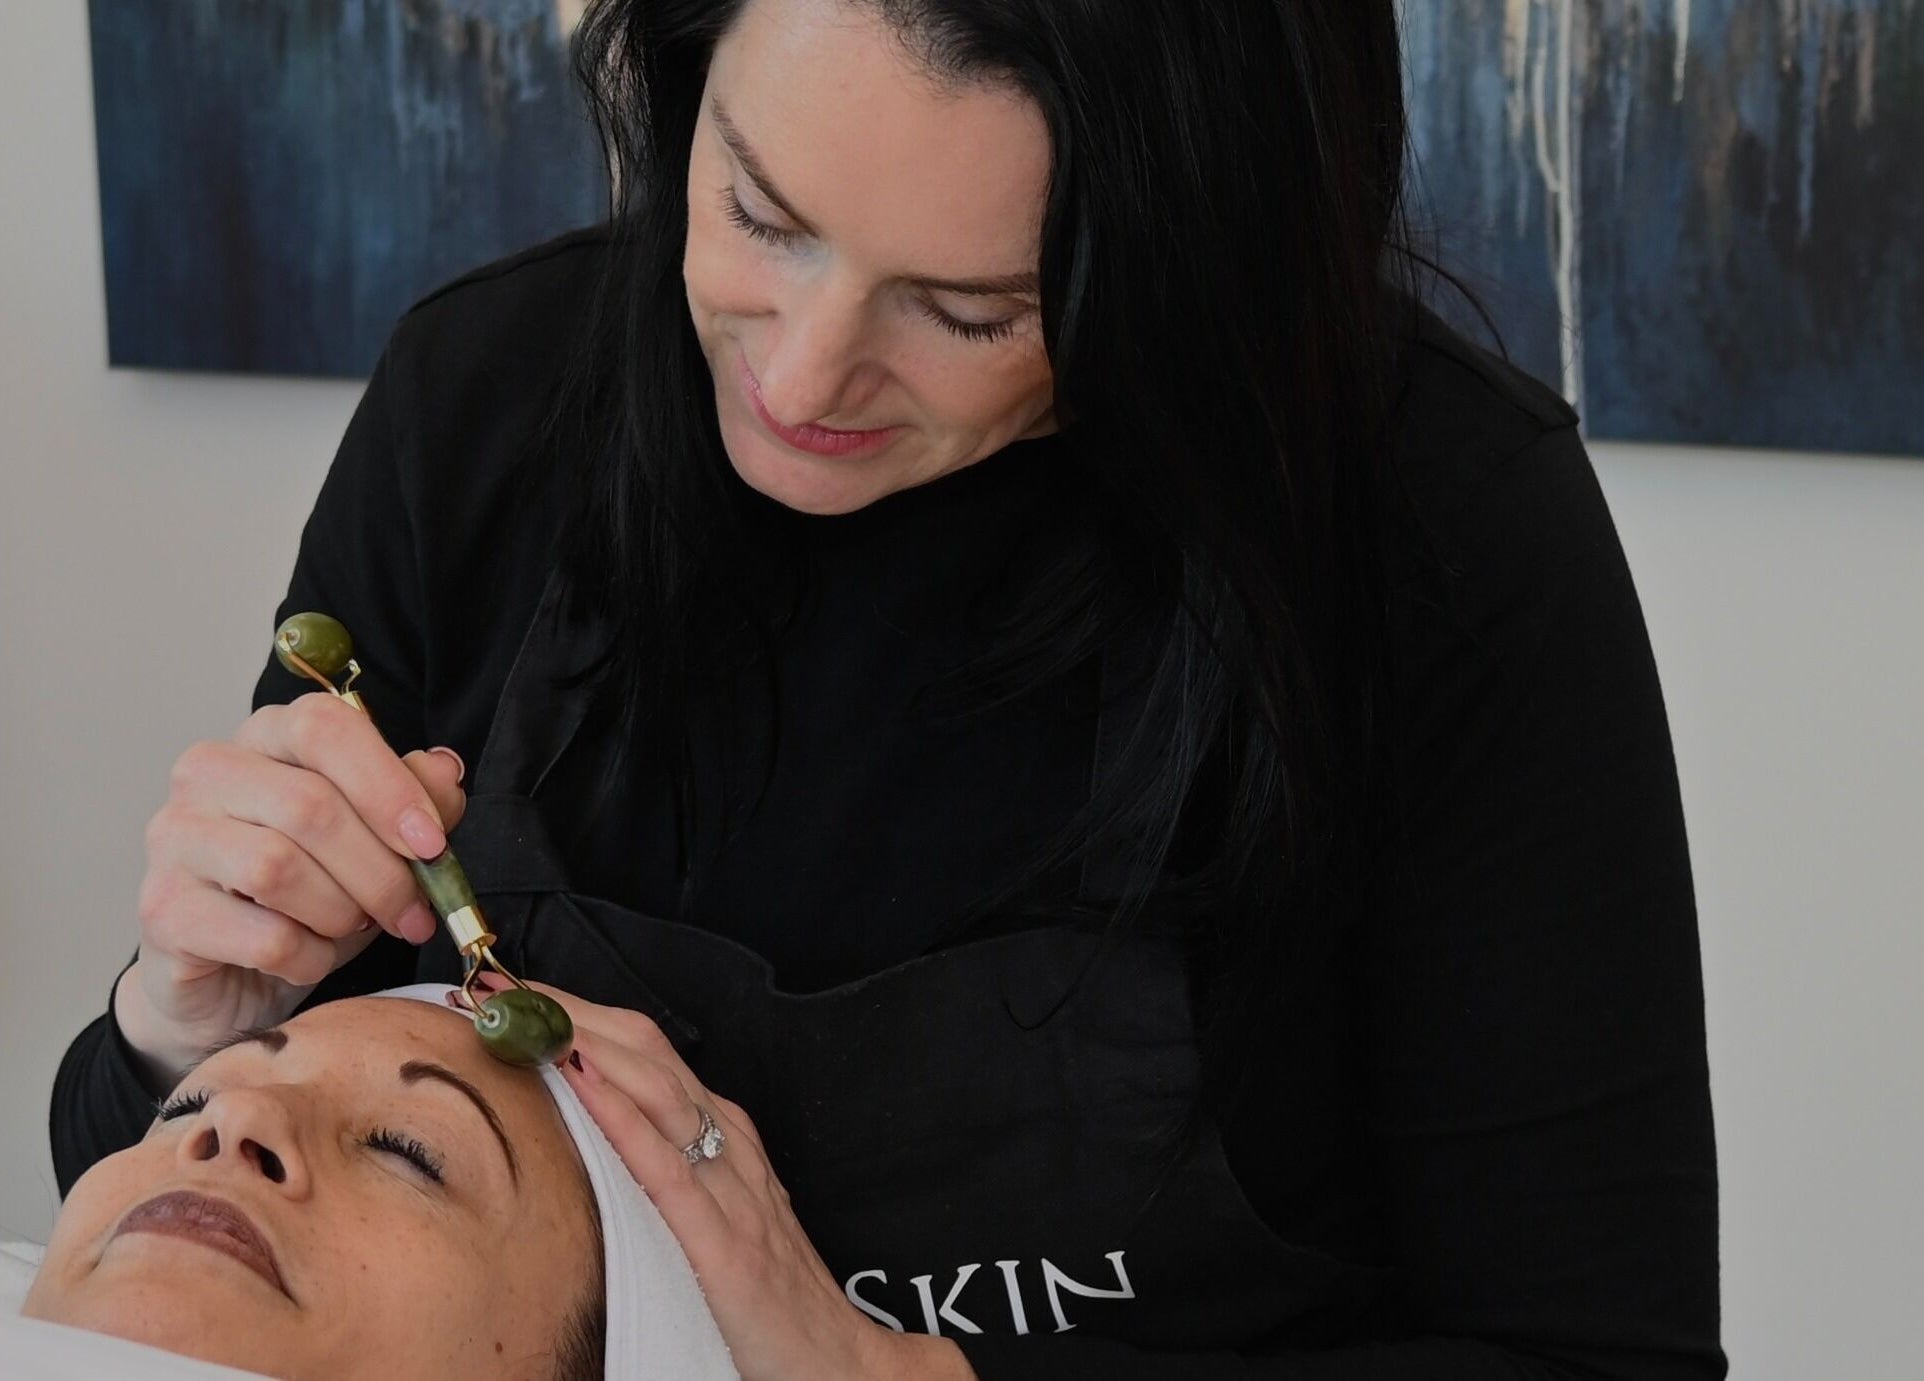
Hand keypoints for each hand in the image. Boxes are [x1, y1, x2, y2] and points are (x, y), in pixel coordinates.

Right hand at [118, 691, 467, 1083]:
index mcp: (266, 737)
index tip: (432, 843)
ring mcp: (175, 838)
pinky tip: (310, 957)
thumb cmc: (307, 897)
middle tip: (413, 912)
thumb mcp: (376, 843)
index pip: (325, 728)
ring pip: (279, 869)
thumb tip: (444, 774)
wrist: (228, 976)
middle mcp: (208, 773)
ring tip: (351, 928)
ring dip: (341, 913)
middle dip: (381, 871)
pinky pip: (262, 936)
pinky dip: (308, 957)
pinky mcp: (163, 909)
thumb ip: (415, 802)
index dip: (388, 786)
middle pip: (311, 806)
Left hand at [513, 980, 975, 1380]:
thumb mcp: (710, 1219)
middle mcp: (728, 1147)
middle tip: (500, 986)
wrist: (836, 1363)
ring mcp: (731, 1189)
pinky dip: (624, 1116)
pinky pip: (668, 1167)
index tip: (512, 993)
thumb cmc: (766, 1301)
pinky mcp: (725, 1243)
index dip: (577, 1015)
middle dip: (571, 1013)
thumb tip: (580, 1143)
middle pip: (646, 1054)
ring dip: (586, 1044)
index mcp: (722, 1139)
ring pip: (658, 1091)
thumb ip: (660, 1178)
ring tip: (525, 1015)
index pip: (643, 1054)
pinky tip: (583, 1082)